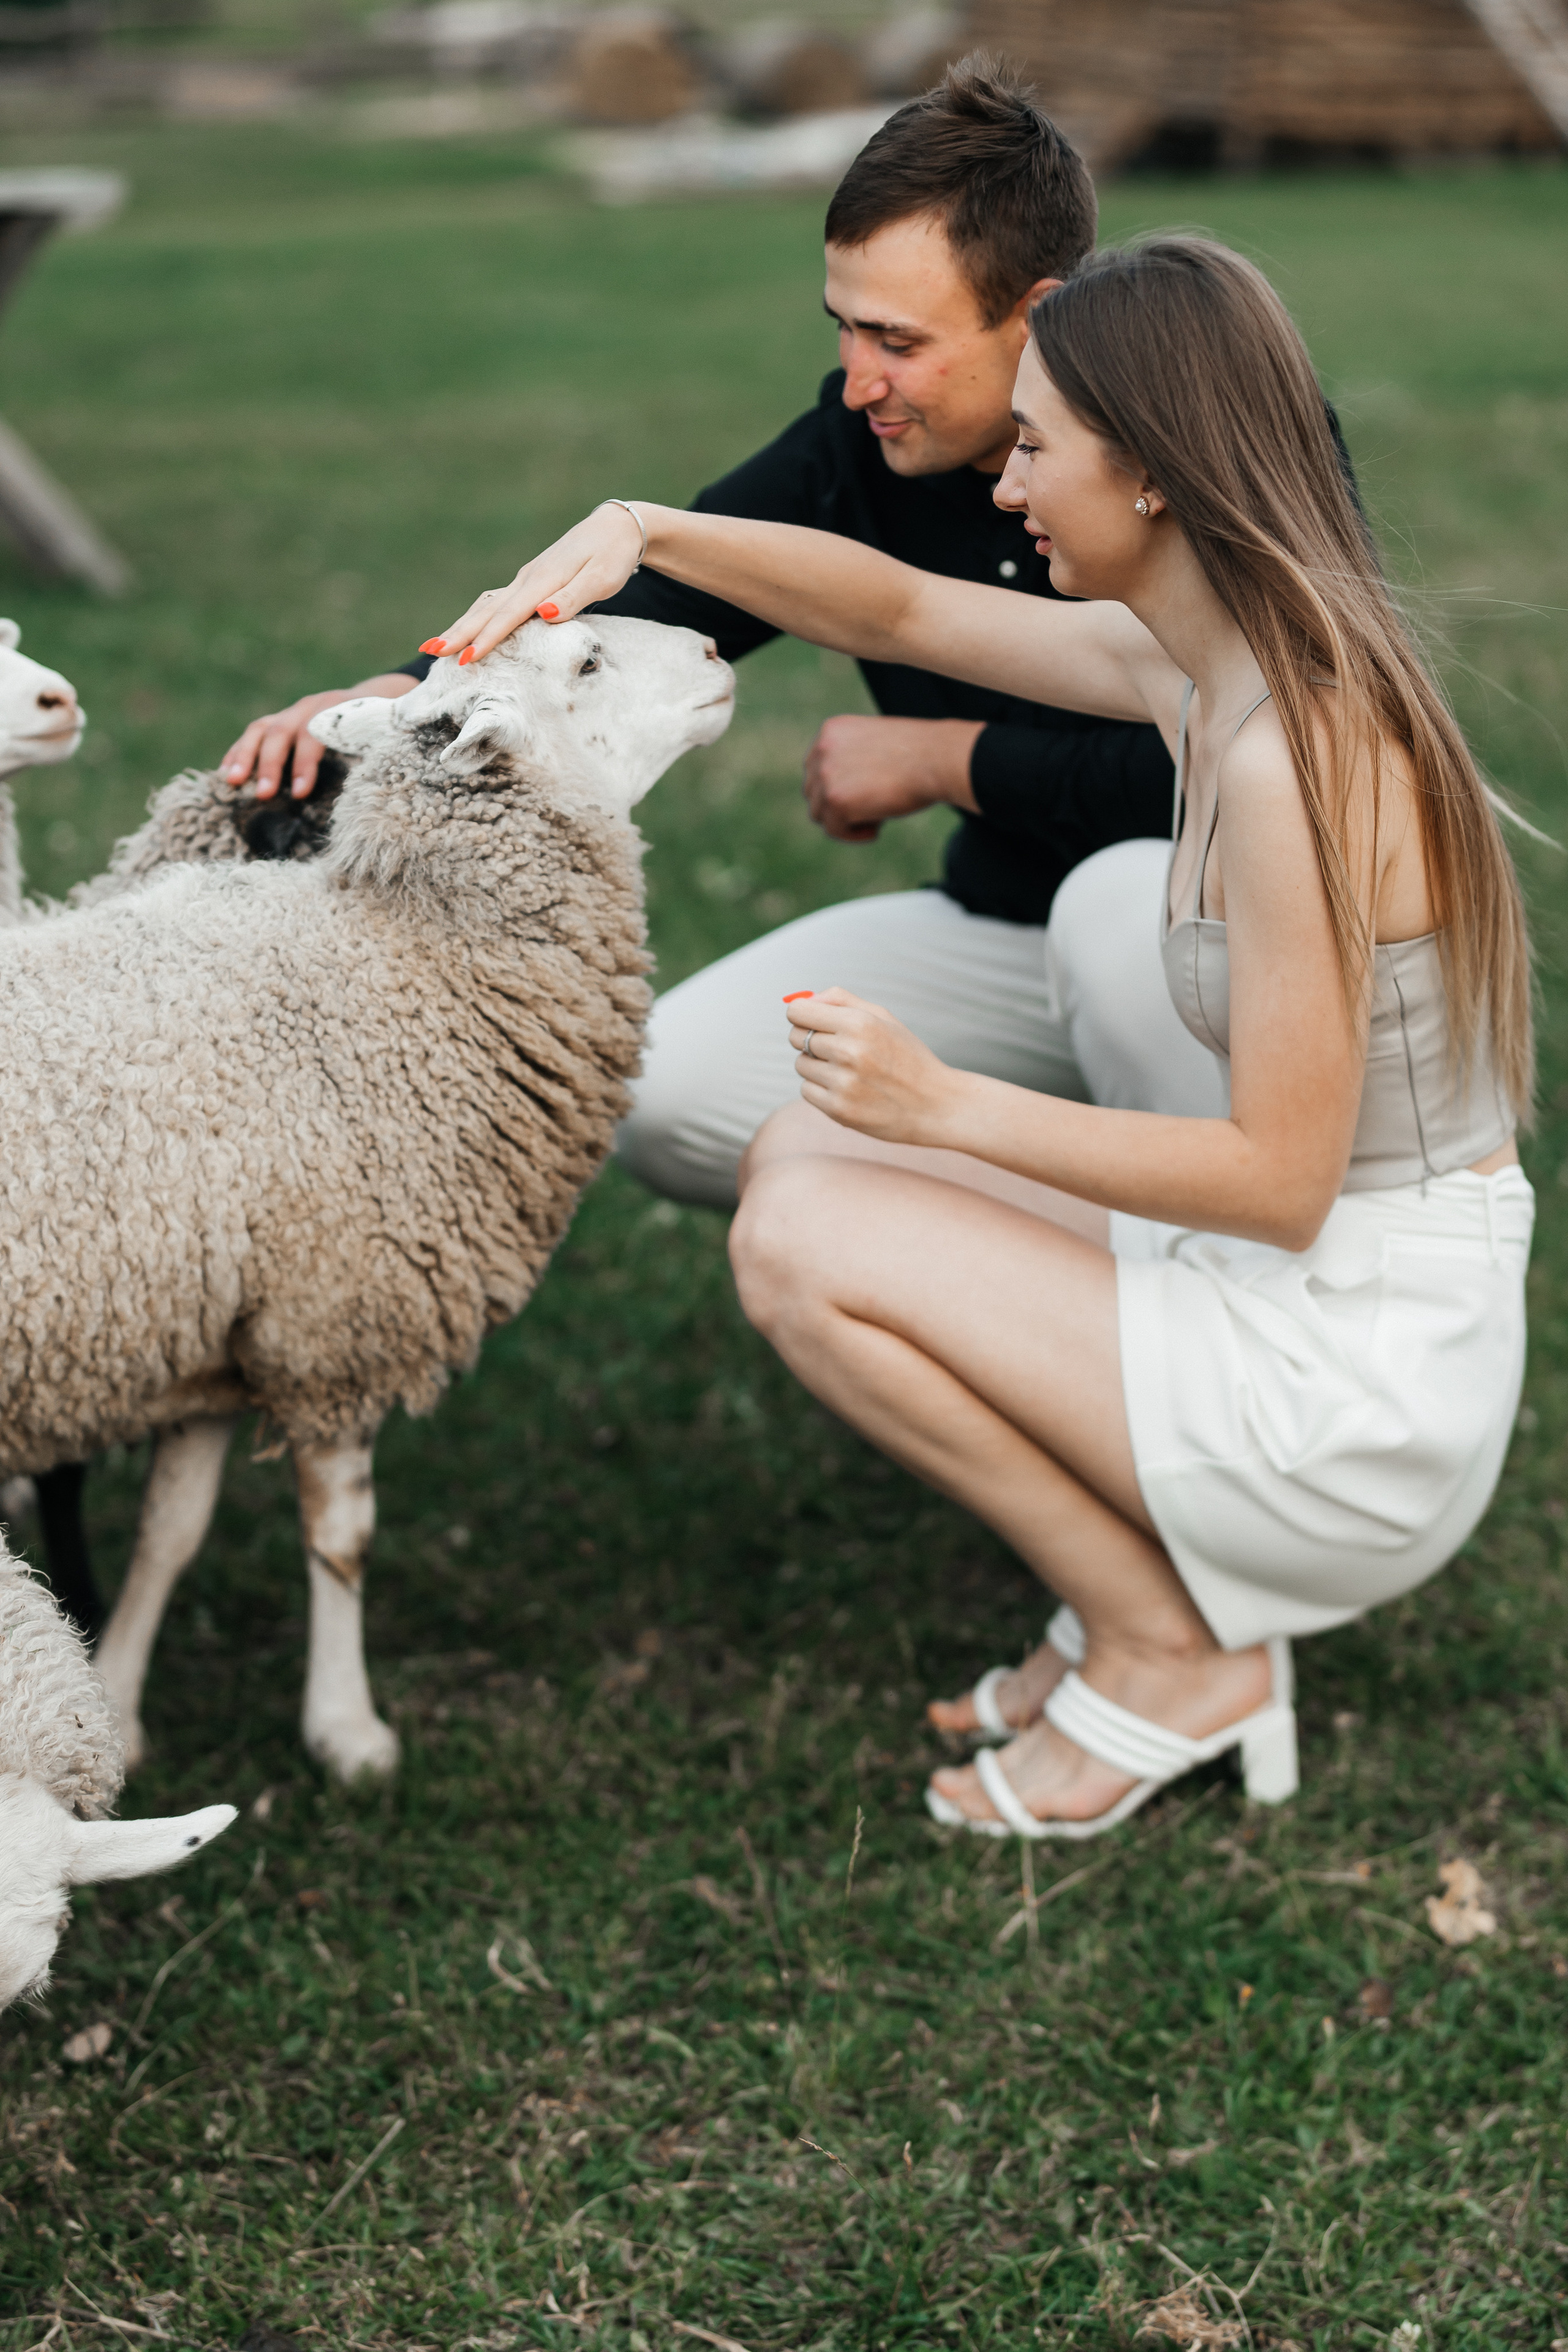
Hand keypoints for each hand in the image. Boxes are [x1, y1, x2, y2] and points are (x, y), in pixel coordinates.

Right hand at [221, 675, 412, 800]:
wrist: (369, 701)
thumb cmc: (377, 729)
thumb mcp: (381, 738)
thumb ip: (375, 756)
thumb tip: (377, 786)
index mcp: (336, 711)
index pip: (315, 735)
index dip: (306, 763)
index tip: (301, 792)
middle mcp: (309, 708)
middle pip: (282, 731)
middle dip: (271, 764)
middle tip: (264, 794)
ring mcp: (290, 712)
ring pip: (261, 729)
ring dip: (244, 755)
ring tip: (232, 781)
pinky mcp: (278, 721)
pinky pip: (253, 734)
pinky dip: (238, 752)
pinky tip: (226, 772)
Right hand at [427, 503, 649, 664]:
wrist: (616, 528)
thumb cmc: (612, 557)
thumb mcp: (601, 579)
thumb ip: (573, 597)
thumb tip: (544, 612)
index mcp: (543, 581)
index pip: (509, 614)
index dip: (487, 638)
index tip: (465, 658)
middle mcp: (528, 579)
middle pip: (487, 609)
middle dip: (459, 631)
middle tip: (430, 651)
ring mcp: (526, 579)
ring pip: (487, 605)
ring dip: (462, 625)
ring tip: (437, 644)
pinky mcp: (530, 582)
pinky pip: (497, 603)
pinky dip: (478, 618)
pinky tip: (468, 630)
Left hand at [784, 987, 965, 1144]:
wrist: (935, 1105)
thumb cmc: (908, 1058)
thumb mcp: (884, 1019)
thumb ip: (843, 1000)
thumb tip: (806, 999)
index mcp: (859, 1024)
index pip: (797, 1011)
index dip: (801, 1015)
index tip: (811, 1021)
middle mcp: (848, 1052)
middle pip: (796, 1037)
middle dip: (809, 1039)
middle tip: (835, 1048)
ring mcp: (842, 1083)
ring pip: (801, 1065)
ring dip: (816, 1066)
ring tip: (848, 1071)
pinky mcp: (838, 1110)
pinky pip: (807, 1091)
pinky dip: (820, 1089)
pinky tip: (848, 1089)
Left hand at [803, 715, 983, 841]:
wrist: (936, 759)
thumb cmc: (919, 754)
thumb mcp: (876, 746)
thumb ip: (853, 761)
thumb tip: (843, 792)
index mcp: (831, 730)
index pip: (815, 768)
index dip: (836, 787)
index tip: (860, 797)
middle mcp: (822, 748)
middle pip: (813, 791)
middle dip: (837, 806)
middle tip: (869, 810)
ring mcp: (826, 774)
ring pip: (819, 813)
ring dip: (844, 821)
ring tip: (876, 818)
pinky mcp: (835, 799)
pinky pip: (834, 830)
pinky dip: (854, 835)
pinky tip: (877, 828)